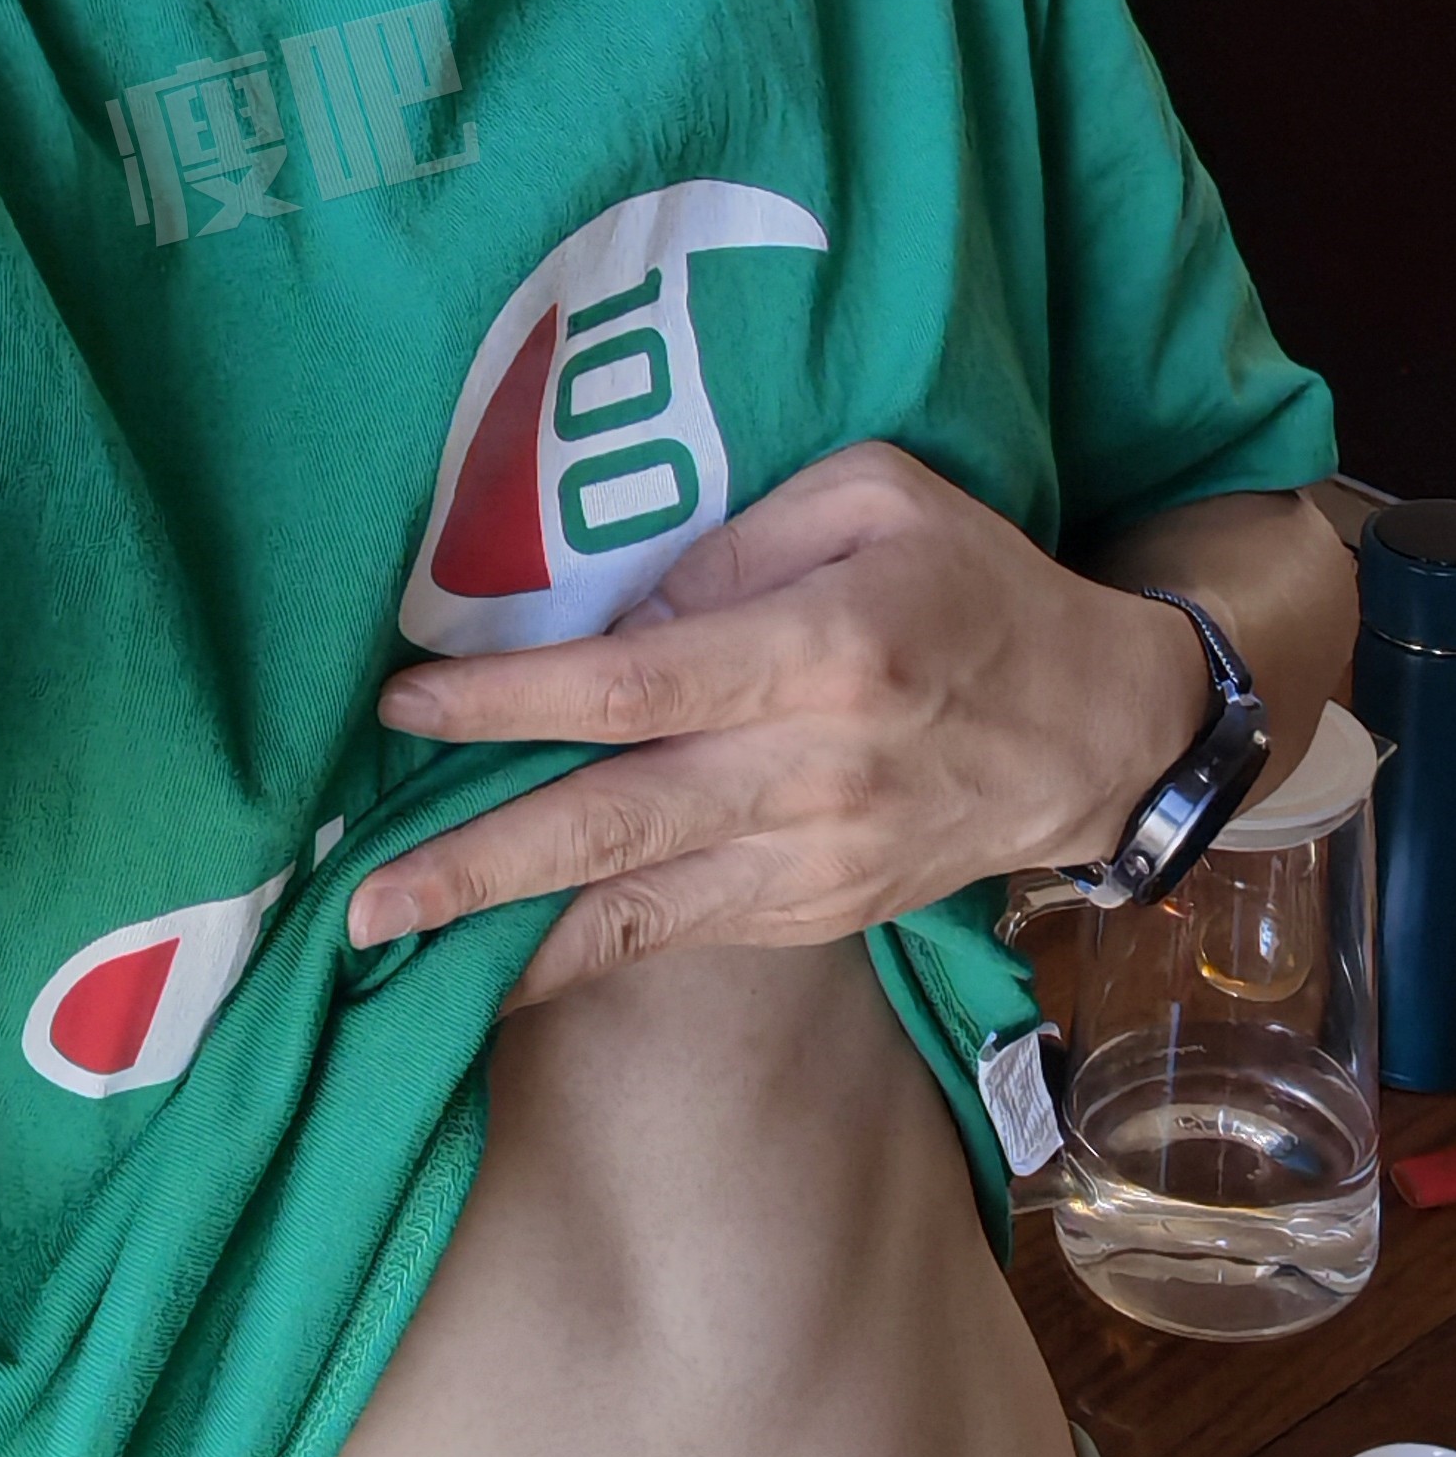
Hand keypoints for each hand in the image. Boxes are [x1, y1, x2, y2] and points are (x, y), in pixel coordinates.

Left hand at [348, 443, 1206, 1008]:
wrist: (1098, 731)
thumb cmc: (974, 583)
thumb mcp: (874, 494)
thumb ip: (738, 539)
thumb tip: (620, 609)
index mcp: (819, 653)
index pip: (629, 686)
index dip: (509, 700)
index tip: (404, 704)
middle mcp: (809, 773)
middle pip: (611, 823)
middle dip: (474, 865)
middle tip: (357, 899)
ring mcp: (815, 861)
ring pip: (634, 906)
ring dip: (503, 933)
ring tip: (387, 946)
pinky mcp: (818, 912)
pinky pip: (679, 936)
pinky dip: (583, 954)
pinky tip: (497, 962)